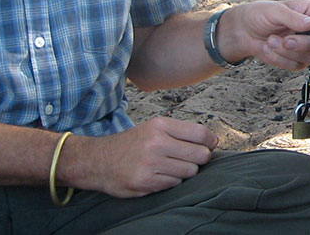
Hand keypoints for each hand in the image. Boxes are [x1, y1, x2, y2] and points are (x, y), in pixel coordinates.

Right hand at [69, 116, 216, 197]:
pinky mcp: (146, 182)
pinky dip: (171, 181)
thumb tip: (211, 141)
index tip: (211, 145)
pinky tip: (158, 175)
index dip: (210, 141)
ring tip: (170, 167)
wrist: (98, 160)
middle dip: (200, 159)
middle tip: (190, 159)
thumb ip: (180, 132)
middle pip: (200, 155)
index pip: (200, 133)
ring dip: (184, 172)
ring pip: (190, 172)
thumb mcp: (152, 128)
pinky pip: (174, 183)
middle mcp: (157, 142)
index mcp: (160, 125)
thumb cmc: (131, 144)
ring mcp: (151, 163)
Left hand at [224, 0, 309, 69]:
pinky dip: (280, 59)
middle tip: (286, 40)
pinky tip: (269, 48)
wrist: (241, 31)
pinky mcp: (297, 61)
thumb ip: (294, 17)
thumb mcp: (275, 10)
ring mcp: (308, 47)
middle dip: (304, 44)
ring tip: (271, 40)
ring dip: (287, 52)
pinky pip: (295, 66)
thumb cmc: (259, 14)